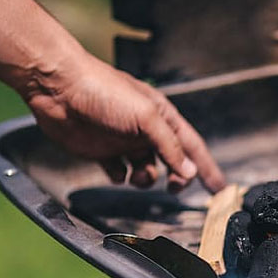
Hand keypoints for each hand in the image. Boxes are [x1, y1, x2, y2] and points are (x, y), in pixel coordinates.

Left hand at [23, 52, 225, 192]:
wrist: (58, 87)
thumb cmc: (105, 93)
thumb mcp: (146, 118)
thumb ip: (170, 147)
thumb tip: (189, 171)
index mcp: (163, 118)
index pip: (193, 148)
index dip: (207, 168)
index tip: (219, 189)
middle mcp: (146, 131)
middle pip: (172, 162)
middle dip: (177, 178)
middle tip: (174, 188)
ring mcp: (124, 141)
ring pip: (146, 171)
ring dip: (145, 179)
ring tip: (136, 176)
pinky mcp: (102, 151)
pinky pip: (119, 172)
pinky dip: (120, 176)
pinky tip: (114, 171)